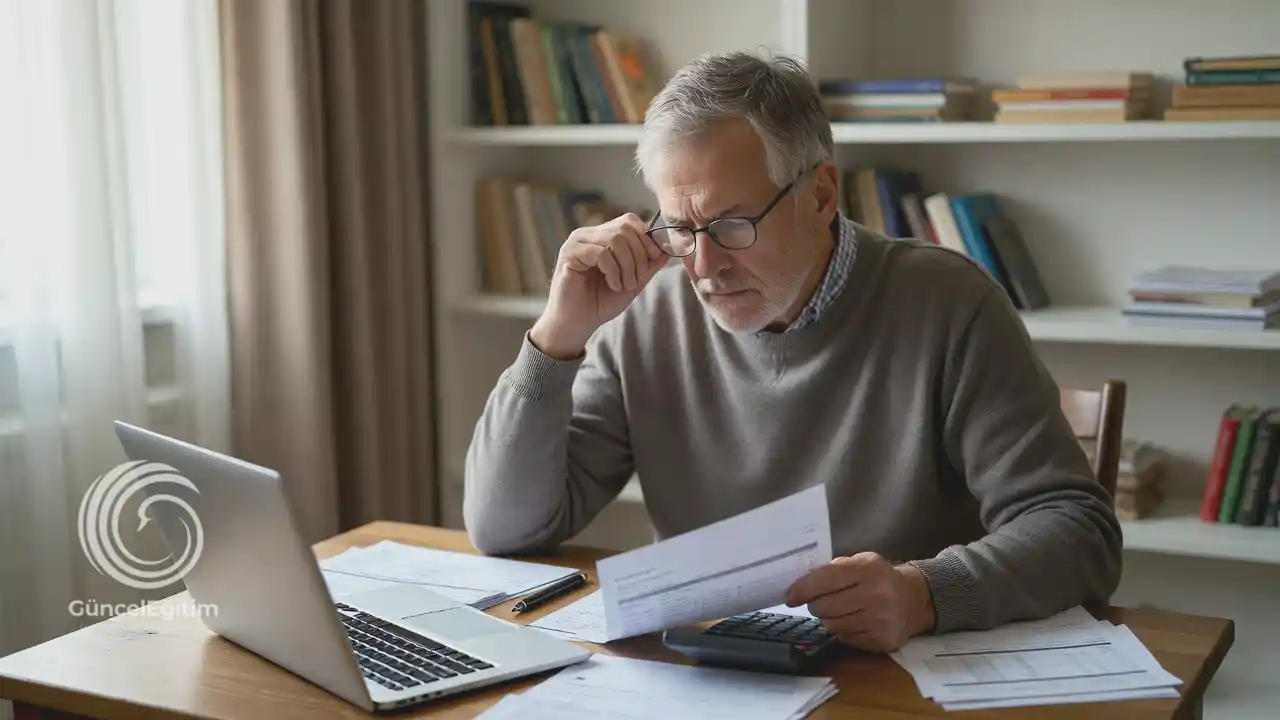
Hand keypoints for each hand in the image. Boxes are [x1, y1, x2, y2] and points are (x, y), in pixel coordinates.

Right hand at [530, 213, 668, 359]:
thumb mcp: (632, 282)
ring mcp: (577, 242)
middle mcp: (589, 234)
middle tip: (637, 279)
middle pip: (624, 228)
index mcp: (603, 236)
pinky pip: (600, 253)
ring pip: (614, 239)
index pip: (629, 221)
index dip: (646, 238)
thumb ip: (648, 265)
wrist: (578, 323)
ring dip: (627, 266)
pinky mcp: (569, 254)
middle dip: (639, 255)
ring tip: (624, 285)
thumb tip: (667, 249)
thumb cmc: (601, 302)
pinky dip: (613, 271)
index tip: (655, 258)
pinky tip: (613, 285)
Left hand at [784, 553, 935, 651]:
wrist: (914, 599)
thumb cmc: (878, 578)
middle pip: (825, 606)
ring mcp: (881, 620)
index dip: (802, 589)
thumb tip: (799, 585)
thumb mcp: (860, 562)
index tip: (789, 597)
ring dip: (828, 620)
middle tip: (819, 603)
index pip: (825, 579)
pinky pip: (846, 639)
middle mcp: (877, 593)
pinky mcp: (883, 640)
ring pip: (833, 626)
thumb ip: (833, 570)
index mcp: (867, 568)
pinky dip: (843, 632)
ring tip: (839, 611)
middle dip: (815, 606)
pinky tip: (854, 621)